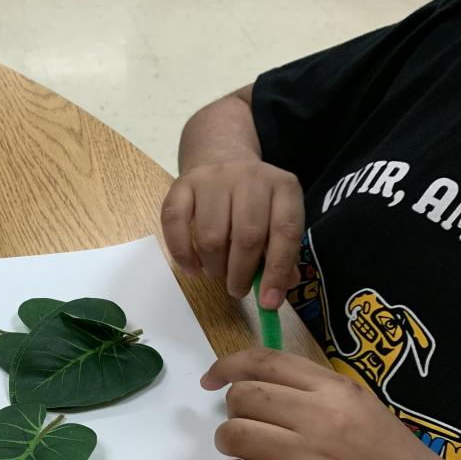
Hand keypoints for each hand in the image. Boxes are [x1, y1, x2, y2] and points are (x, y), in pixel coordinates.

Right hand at [161, 159, 303, 307]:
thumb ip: (282, 254)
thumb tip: (277, 291)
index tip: (269, 302)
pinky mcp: (183, 184)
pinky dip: (182, 254)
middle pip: (247, 236)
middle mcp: (251, 177)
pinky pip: (175, 223)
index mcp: (283, 187)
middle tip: (237, 290)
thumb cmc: (254, 202)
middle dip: (241, 274)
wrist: (222, 158)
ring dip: (214, 266)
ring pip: (211, 235)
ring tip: (217, 272)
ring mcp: (214, 178)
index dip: (277, 271)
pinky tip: (192, 268)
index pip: (285, 232)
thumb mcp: (277, 219)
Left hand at [201, 347, 460, 459]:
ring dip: (227, 443)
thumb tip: (254, 384)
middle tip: (243, 426)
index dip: (226, 367)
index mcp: (335, 389)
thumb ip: (312, 390)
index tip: (212, 380)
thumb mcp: (359, 404)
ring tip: (241, 454)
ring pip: (237, 436)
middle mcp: (322, 418)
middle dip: (231, 411)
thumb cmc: (391, 453)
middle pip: (244, 397)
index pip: (264, 362)